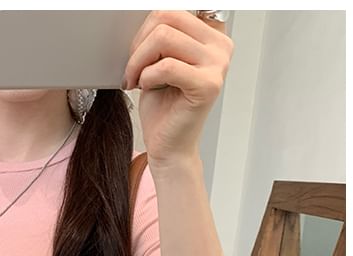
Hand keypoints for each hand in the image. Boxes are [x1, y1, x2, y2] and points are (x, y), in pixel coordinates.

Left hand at [122, 10, 233, 169]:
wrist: (168, 146)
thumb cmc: (164, 108)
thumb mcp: (160, 62)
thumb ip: (162, 37)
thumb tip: (149, 18)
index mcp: (211, 36)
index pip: (172, 11)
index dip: (145, 29)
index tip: (138, 53)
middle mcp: (220, 47)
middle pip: (167, 18)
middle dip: (139, 44)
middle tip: (132, 69)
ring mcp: (217, 65)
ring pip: (163, 38)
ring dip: (139, 61)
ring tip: (137, 80)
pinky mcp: (207, 85)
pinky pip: (165, 66)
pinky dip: (146, 77)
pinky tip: (146, 89)